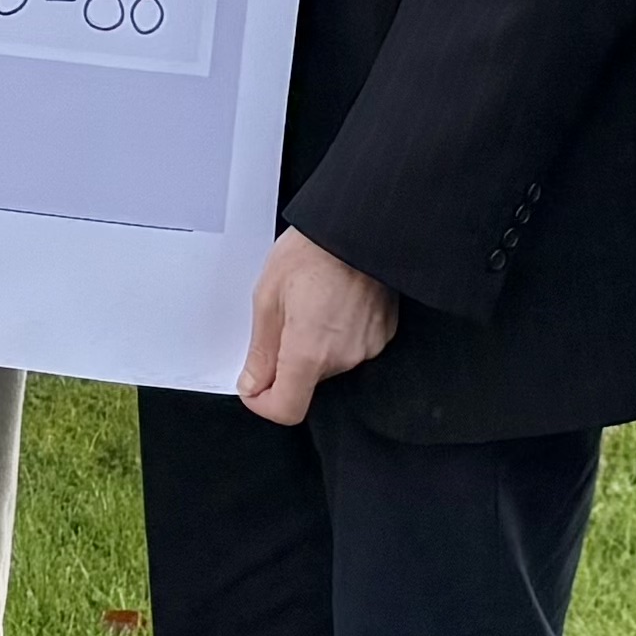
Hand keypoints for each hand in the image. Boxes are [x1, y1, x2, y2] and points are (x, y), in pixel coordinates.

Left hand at [236, 229, 400, 426]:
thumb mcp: (268, 297)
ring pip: (327, 363)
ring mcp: (368, 347)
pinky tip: (332, 301)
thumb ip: (261, 350)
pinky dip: (336, 333)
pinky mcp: (383, 334)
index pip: (287, 410)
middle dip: (286, 361)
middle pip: (305, 382)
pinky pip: (350, 347)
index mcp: (310, 352)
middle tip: (281, 319)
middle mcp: (344, 358)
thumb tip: (252, 383)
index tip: (254, 387)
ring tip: (310, 302)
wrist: (359, 226)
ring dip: (312, 344)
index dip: (263, 404)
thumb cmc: (313, 251)